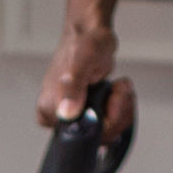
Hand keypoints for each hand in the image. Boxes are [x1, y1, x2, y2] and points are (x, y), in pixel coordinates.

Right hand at [36, 24, 135, 144]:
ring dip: (122, 110)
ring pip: (106, 134)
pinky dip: (121, 110)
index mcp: (49, 110)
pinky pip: (110, 127)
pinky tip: (118, 93)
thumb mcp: (82, 60)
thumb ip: (74, 86)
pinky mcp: (86, 117)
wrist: (92, 34)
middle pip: (96, 138)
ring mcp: (73, 119)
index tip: (111, 98)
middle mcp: (59, 118)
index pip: (82, 137)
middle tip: (118, 90)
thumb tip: (67, 113)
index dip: (104, 122)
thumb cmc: (86, 43)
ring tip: (119, 88)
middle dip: (117, 114)